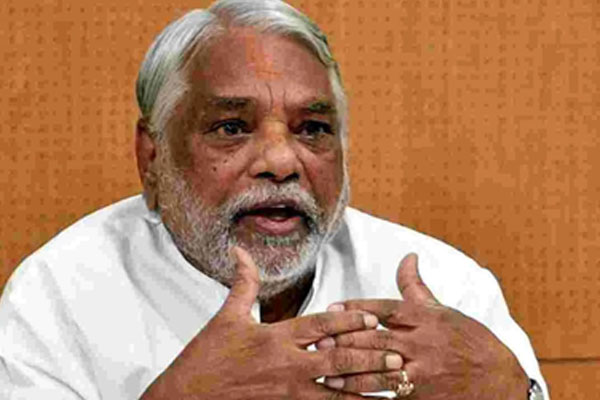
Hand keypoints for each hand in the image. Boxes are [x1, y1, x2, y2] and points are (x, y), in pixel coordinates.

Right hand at [142, 246, 402, 399]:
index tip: (373, 318)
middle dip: (370, 359)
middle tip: (398, 357)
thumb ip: (243, 284)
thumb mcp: (226, 316)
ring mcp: (286, 393)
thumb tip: (240, 250)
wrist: (184, 398)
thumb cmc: (205, 357)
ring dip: (366, 393)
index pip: (320, 325)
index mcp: (275, 337)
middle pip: (337, 361)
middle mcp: (286, 365)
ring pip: (336, 395)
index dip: (349, 321)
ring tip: (393, 392)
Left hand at [317, 253, 528, 398]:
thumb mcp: (444, 311)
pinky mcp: (427, 398)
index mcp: (428, 318)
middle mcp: (425, 343)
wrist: (501, 381)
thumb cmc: (469, 341)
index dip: (356, 308)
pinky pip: (394, 398)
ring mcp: (426, 372)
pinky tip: (350, 399)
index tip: (332, 308)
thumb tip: (407, 256)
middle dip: (346, 340)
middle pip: (378, 338)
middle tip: (319, 341)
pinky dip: (371, 399)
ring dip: (351, 373)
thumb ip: (416, 287)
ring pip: (382, 371)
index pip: (386, 309)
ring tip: (327, 373)